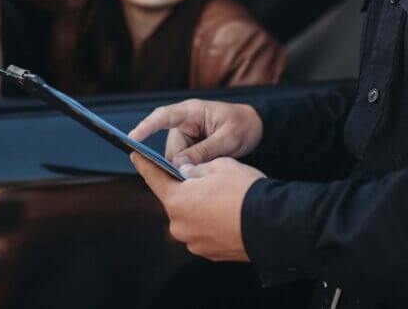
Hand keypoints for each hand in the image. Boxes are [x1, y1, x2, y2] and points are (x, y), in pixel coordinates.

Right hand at [128, 99, 262, 167]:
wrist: (256, 129)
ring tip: (212, 166)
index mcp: (192, 111)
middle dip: (180, 164)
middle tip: (198, 174)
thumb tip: (178, 166)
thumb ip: (203, 151)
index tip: (133, 137)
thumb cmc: (243, 126)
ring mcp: (187, 136)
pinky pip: (184, 163)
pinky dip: (193, 169)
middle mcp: (184, 123)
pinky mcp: (191, 148)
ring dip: (189, 168)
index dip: (147, 126)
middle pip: (170, 149)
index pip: (163, 116)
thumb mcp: (227, 138)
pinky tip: (207, 170)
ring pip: (176, 160)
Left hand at [131, 153, 264, 261]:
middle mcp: (180, 225)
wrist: (272, 225)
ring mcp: (194, 242)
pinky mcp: (209, 253)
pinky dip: (211, 222)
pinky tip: (227, 213)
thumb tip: (186, 172)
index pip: (154, 178)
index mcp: (177, 201)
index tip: (135, 156)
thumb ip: (195, 168)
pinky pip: (204, 231)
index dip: (144, 164)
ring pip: (191, 217)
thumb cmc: (244, 192)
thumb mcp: (219, 166)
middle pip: (176, 200)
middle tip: (203, 177)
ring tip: (222, 197)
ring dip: (200, 206)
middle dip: (185, 188)